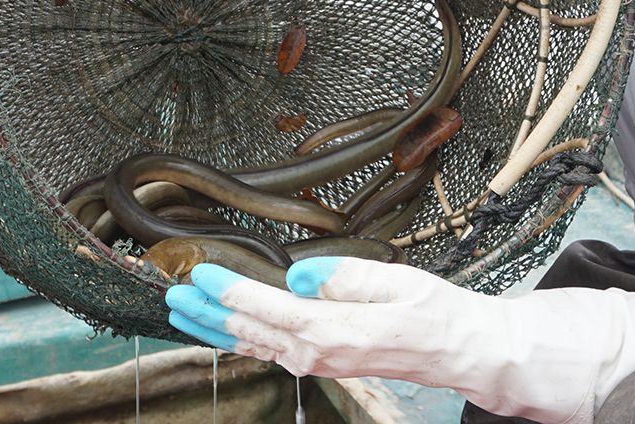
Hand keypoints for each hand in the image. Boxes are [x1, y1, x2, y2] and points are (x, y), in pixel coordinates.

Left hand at [166, 258, 634, 423]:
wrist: (464, 351)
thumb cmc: (438, 313)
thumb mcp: (400, 282)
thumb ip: (347, 276)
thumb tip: (301, 273)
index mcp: (338, 331)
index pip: (270, 309)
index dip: (230, 291)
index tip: (200, 273)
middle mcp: (322, 353)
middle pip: (250, 332)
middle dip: (207, 312)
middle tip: (170, 290)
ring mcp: (321, 361)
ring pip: (255, 344)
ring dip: (215, 326)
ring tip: (182, 309)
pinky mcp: (325, 360)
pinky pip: (272, 350)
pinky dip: (241, 337)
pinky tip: (225, 329)